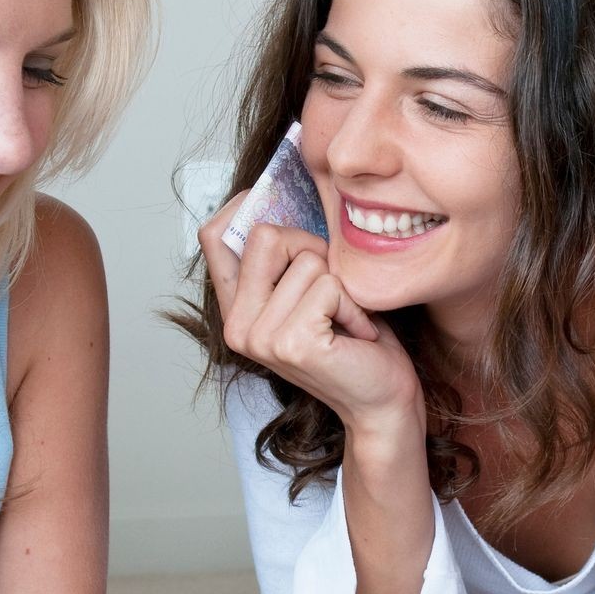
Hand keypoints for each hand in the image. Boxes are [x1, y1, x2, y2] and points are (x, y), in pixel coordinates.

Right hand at [198, 194, 420, 430]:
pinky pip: (329, 285)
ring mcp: (259, 338)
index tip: (272, 199)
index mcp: (236, 309)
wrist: (381, 398)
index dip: (241, 207)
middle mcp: (237, 326)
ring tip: (345, 317)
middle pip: (266, 235)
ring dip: (341, 284)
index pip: (213, 237)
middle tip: (332, 288)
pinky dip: (353, 304)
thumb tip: (277, 194)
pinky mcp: (291, 344)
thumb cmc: (353, 341)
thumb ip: (286, 257)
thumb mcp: (311, 289)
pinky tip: (355, 333)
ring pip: (307, 260)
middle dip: (311, 247)